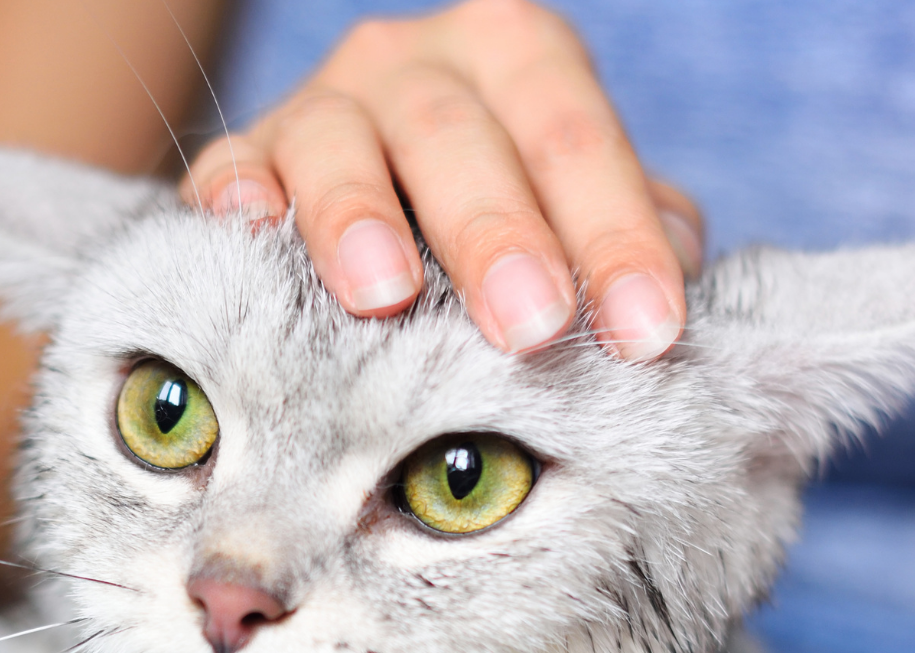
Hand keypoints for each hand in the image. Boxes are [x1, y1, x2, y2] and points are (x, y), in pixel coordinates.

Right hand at [181, 0, 703, 360]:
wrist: (373, 204)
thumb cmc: (501, 219)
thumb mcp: (575, 208)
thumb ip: (631, 228)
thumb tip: (683, 268)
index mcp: (517, 56)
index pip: (575, 137)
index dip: (615, 236)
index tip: (647, 334)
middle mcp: (415, 63)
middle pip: (458, 136)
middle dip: (498, 234)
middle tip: (532, 327)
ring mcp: (321, 106)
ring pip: (337, 143)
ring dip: (360, 217)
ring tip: (386, 295)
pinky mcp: (242, 161)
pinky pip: (231, 170)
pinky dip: (241, 199)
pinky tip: (251, 235)